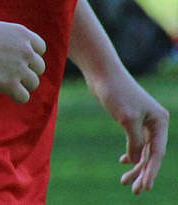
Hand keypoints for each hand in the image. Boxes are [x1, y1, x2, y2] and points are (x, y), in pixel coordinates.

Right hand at [0, 20, 46, 103]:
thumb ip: (11, 39)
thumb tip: (19, 51)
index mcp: (22, 34)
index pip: (40, 48)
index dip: (29, 55)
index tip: (16, 59)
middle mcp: (25, 50)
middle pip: (39, 67)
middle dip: (26, 70)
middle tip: (8, 72)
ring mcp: (19, 68)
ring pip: (33, 83)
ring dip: (21, 84)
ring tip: (3, 81)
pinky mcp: (10, 84)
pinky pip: (23, 96)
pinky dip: (15, 96)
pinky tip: (4, 91)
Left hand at [92, 70, 168, 192]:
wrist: (102, 72)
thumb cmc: (115, 93)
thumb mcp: (127, 120)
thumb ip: (135, 142)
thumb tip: (136, 159)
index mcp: (160, 122)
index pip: (157, 153)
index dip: (150, 171)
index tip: (143, 187)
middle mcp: (156, 122)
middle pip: (151, 154)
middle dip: (142, 172)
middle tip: (133, 189)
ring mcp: (144, 120)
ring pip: (143, 149)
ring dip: (135, 165)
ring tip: (124, 181)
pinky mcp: (131, 118)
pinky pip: (135, 141)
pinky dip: (130, 152)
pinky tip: (123, 161)